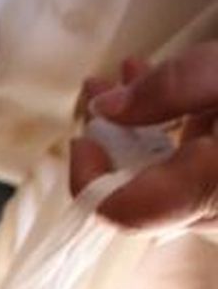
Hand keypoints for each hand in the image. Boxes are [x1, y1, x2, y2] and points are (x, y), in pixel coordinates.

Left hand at [70, 43, 217, 227]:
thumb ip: (171, 89)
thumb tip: (105, 108)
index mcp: (211, 192)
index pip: (123, 213)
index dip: (89, 176)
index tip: (84, 134)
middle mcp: (216, 214)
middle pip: (138, 192)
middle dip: (112, 134)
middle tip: (99, 85)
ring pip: (165, 181)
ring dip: (140, 129)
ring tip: (132, 74)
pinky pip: (191, 176)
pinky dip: (174, 137)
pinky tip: (169, 94)